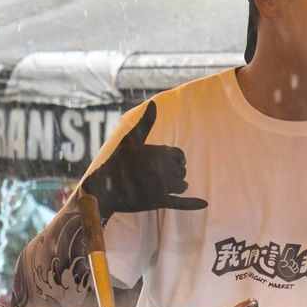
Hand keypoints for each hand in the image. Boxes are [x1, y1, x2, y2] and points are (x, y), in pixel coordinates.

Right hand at [82, 101, 207, 218]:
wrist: (103, 189)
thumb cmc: (116, 162)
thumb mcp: (129, 140)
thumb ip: (145, 123)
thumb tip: (154, 103)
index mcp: (156, 152)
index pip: (179, 155)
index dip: (175, 159)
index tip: (166, 164)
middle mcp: (159, 168)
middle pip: (182, 171)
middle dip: (174, 174)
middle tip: (158, 177)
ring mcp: (159, 185)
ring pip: (182, 186)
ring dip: (176, 187)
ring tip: (163, 187)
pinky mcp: (157, 201)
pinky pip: (180, 203)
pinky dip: (193, 203)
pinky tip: (204, 203)